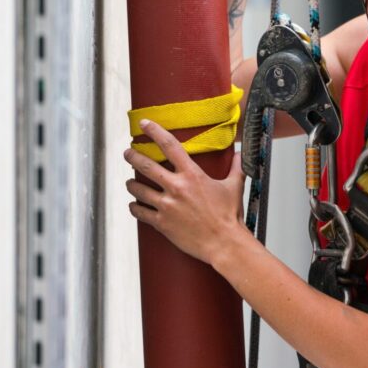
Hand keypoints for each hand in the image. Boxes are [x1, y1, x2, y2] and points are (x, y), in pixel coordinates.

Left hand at [123, 119, 246, 266]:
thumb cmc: (229, 216)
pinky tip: (134, 205)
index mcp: (192, 175)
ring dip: (131, 184)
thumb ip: (235, 167)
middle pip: (145, 165)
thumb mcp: (234, 187)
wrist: (224, 243)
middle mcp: (176, 187)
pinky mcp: (161, 223)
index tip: (144, 123)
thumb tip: (239, 153)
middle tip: (127, 153)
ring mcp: (167, 206)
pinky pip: (140, 212)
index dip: (154, 131)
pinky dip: (134, 207)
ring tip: (130, 182)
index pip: (169, 145)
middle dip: (132, 156)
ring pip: (138, 189)